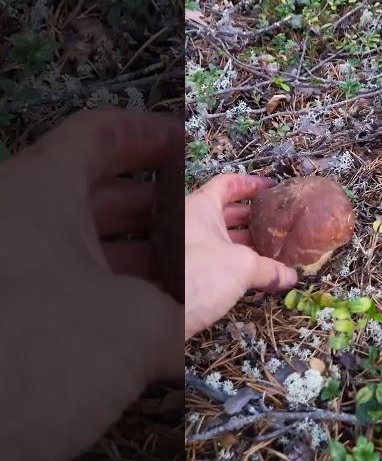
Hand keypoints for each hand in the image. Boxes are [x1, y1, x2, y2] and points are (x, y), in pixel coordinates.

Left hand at [0, 108, 182, 459]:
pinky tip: (152, 304)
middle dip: (158, 200)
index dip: (150, 132)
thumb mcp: (139, 324)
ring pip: (83, 238)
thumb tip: (253, 290)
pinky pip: (71, 275)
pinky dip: (114, 280)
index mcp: (39, 193)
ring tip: (191, 264)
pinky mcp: (15, 306)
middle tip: (205, 216)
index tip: (189, 143)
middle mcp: (18, 220)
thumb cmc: (46, 354)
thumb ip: (200, 305)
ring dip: (141, 247)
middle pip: (96, 189)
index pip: (99, 132)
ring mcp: (13, 264)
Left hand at [185, 173, 297, 338]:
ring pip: (218, 236)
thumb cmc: (200, 275)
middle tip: (274, 221)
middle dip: (250, 217)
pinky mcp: (183, 269)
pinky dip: (233, 260)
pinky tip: (252, 272)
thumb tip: (290, 276)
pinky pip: (212, 256)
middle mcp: (189, 222)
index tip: (269, 187)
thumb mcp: (243, 267)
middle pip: (224, 211)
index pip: (227, 183)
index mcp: (201, 207)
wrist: (161, 313)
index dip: (250, 184)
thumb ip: (269, 268)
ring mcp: (185, 246)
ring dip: (243, 242)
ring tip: (269, 247)